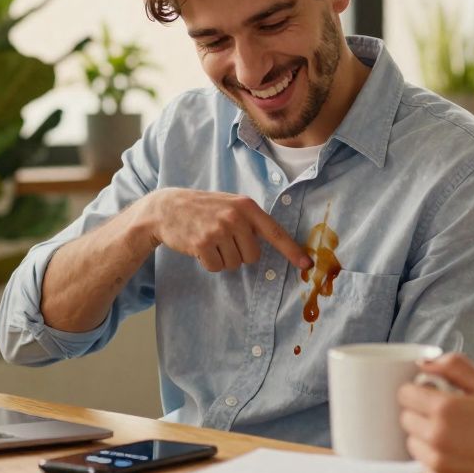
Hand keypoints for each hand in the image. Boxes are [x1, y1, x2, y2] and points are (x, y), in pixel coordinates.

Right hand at [142, 189, 311, 271]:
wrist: (167, 207)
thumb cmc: (202, 208)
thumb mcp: (229, 205)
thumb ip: (249, 220)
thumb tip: (270, 245)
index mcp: (246, 206)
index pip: (275, 232)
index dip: (292, 250)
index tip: (307, 265)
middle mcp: (236, 217)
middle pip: (253, 256)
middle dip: (239, 254)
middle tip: (222, 239)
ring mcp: (219, 230)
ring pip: (234, 264)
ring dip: (222, 259)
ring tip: (208, 240)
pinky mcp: (203, 243)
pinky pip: (217, 267)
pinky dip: (209, 263)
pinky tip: (199, 247)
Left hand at [397, 353, 473, 472]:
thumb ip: (454, 367)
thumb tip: (425, 363)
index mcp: (444, 409)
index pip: (404, 393)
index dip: (419, 390)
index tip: (434, 392)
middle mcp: (435, 438)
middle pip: (405, 417)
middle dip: (422, 412)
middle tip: (450, 414)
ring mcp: (437, 463)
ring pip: (412, 442)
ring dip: (426, 436)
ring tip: (457, 435)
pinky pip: (423, 465)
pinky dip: (435, 459)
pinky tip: (459, 454)